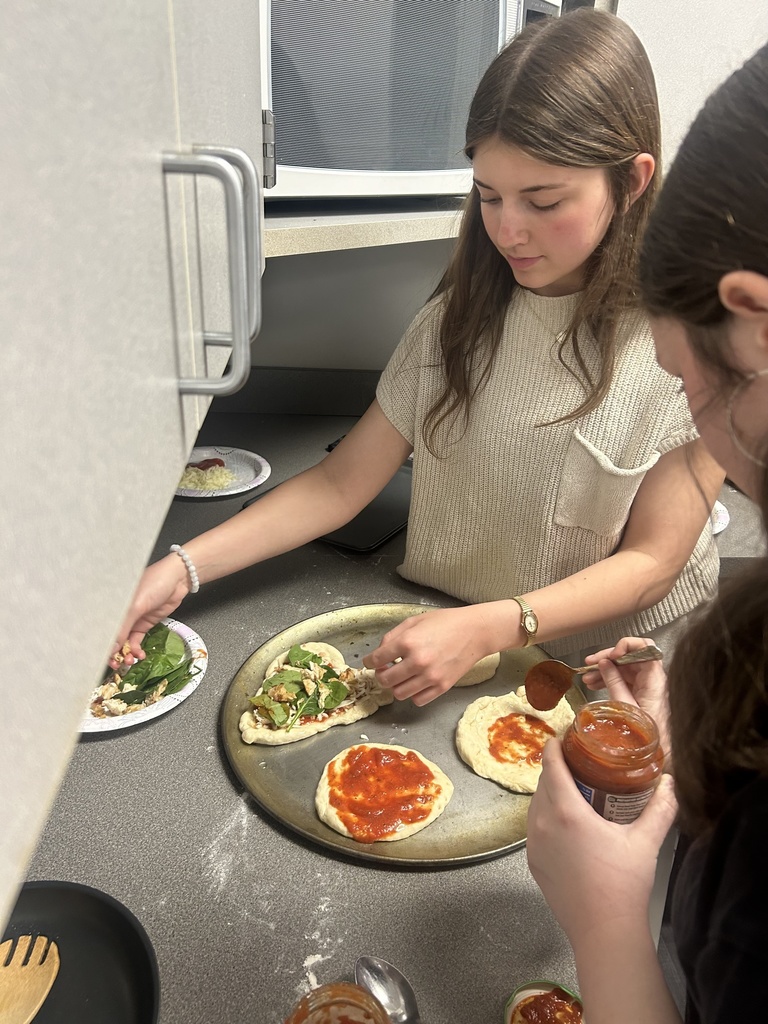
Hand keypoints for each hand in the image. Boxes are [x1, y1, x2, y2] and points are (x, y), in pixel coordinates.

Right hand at [108, 554, 189, 666]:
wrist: (178, 578)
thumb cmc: (154, 583)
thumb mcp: (135, 605)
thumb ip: (123, 628)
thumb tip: (111, 648)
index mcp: (111, 604)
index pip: (101, 627)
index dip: (100, 643)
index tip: (101, 658)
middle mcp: (119, 613)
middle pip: (112, 637)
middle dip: (113, 652)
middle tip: (116, 665)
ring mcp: (132, 620)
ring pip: (124, 641)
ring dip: (126, 653)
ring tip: (130, 661)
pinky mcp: (144, 624)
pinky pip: (136, 640)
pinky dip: (137, 650)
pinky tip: (140, 655)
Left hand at [362, 607, 491, 705]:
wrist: (475, 632)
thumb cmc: (446, 622)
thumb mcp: (414, 621)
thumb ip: (392, 636)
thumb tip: (379, 653)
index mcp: (408, 642)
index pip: (376, 659)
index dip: (369, 661)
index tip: (370, 662)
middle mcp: (417, 661)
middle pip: (385, 680)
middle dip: (380, 675)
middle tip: (385, 669)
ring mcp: (430, 677)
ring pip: (398, 693)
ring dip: (395, 686)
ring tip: (401, 676)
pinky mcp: (442, 687)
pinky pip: (417, 700)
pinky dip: (412, 694)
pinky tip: (416, 682)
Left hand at [527, 738, 677, 945]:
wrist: (603, 931)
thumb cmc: (622, 883)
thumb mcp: (645, 842)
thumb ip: (660, 808)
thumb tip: (671, 784)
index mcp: (566, 811)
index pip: (551, 765)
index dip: (554, 747)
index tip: (562, 737)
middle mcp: (542, 823)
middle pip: (542, 783)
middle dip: (556, 769)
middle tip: (578, 763)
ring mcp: (534, 844)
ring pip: (535, 805)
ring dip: (549, 793)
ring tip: (573, 791)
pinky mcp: (533, 861)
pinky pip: (534, 827)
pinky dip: (546, 817)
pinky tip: (566, 824)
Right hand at [583, 636, 669, 755]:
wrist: (659, 751)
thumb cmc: (647, 733)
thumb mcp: (624, 704)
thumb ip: (614, 681)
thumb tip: (604, 664)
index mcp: (654, 678)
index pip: (645, 648)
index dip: (627, 645)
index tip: (612, 654)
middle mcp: (652, 678)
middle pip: (630, 656)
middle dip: (607, 658)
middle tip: (590, 662)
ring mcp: (646, 685)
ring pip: (624, 668)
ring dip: (604, 670)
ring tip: (587, 677)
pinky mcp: (640, 692)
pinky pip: (623, 679)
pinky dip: (608, 679)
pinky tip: (594, 684)